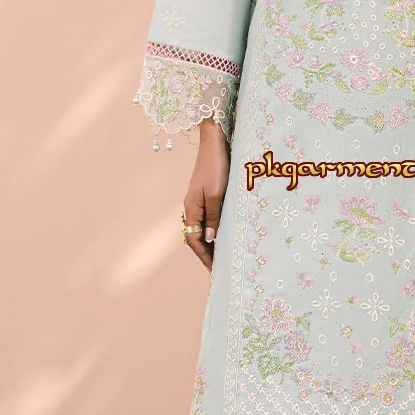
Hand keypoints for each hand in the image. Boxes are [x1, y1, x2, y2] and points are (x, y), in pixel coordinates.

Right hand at [182, 120, 229, 270]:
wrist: (215, 142)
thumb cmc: (217, 166)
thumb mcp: (217, 194)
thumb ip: (214, 218)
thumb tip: (209, 240)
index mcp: (191, 209)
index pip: (193, 240)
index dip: (204, 257)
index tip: (215, 271)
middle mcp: (191, 207)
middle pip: (195, 237)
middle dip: (206, 254)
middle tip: (220, 268)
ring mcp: (198, 201)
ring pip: (201, 229)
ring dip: (210, 243)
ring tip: (223, 256)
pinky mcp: (206, 194)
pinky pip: (207, 218)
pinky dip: (214, 230)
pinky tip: (224, 234)